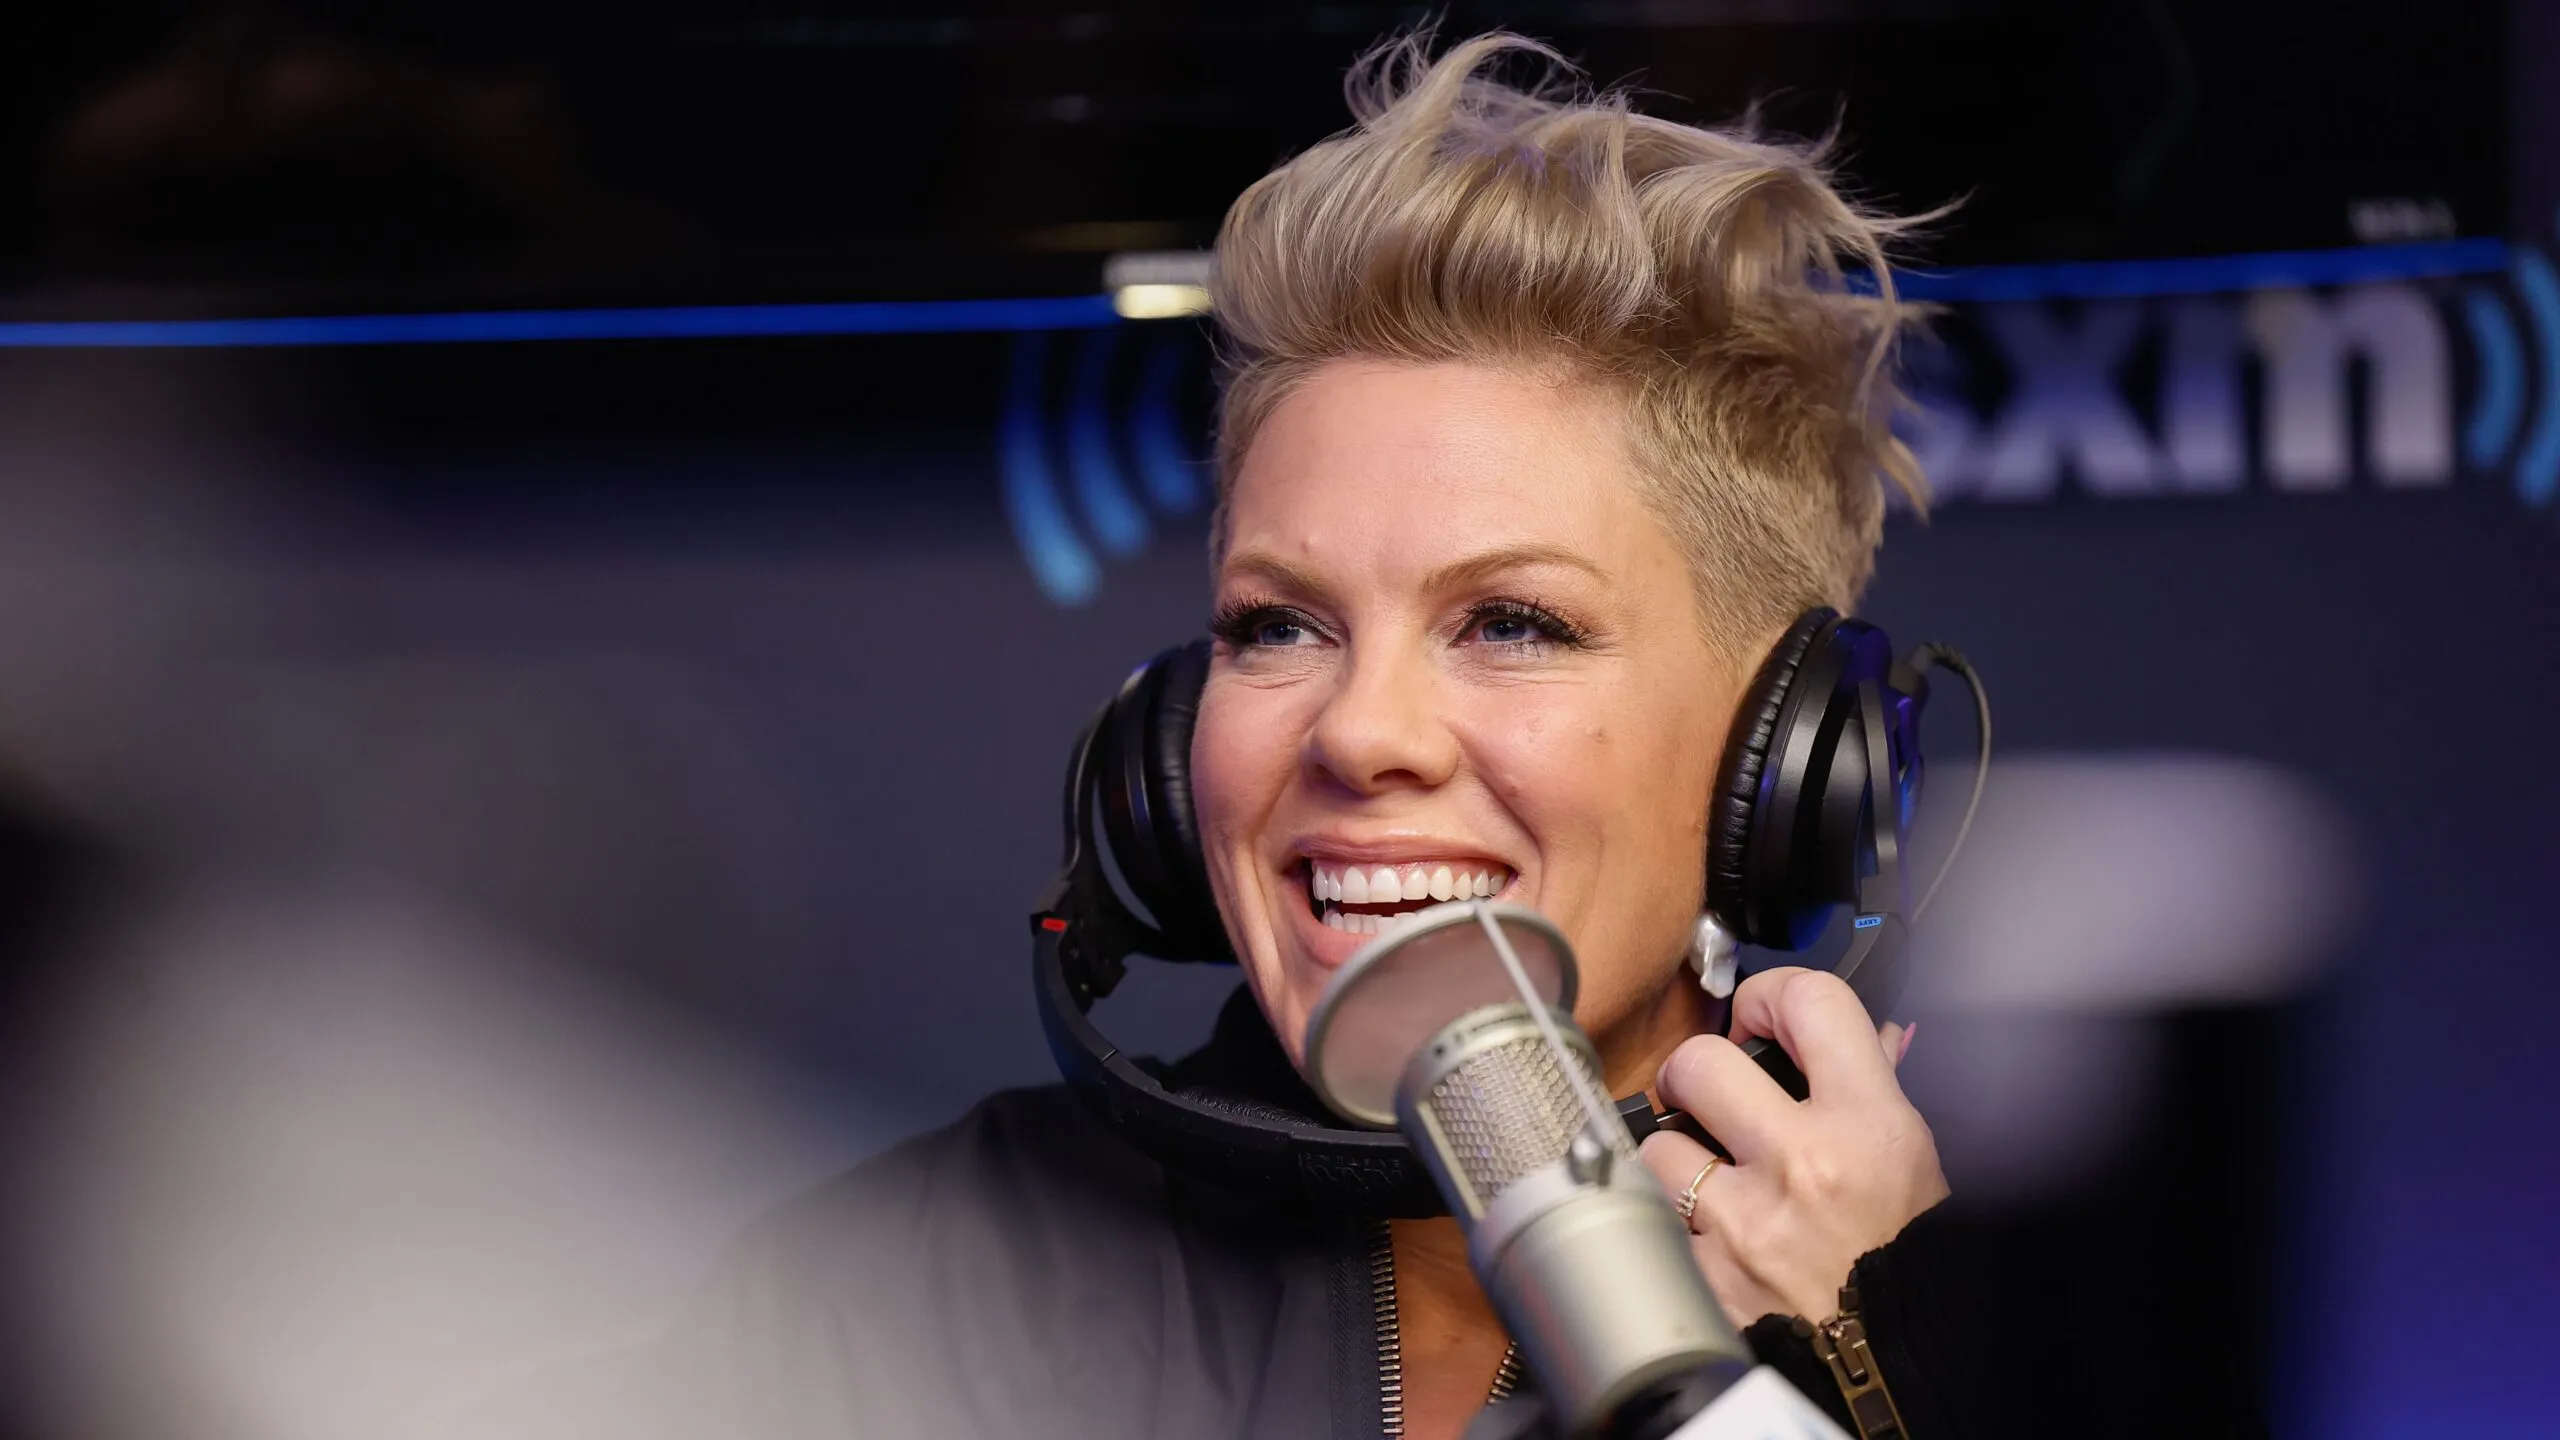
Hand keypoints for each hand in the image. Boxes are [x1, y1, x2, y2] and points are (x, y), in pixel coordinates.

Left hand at [1637, 966, 1947, 1327]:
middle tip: (1706, 1096)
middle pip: (1699, 1062)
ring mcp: (1746, 1225)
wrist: (1902, 1371)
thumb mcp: (1917, 1165)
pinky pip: (1655, 1225)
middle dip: (1695, 1073)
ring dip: (1674, 1160)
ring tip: (1707, 1179)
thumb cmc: (1913, 1265)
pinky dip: (1671, 1229)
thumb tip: (1868, 1036)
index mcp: (1870, 1127)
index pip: (1811, 1001)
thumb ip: (1879, 1091)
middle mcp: (1804, 1165)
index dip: (1771, 995)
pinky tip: (1704, 1239)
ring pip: (1657, 1147)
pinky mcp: (1706, 1279)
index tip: (1757, 1017)